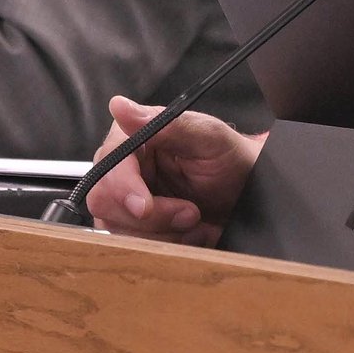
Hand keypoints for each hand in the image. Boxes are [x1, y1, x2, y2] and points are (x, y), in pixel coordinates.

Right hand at [88, 96, 263, 245]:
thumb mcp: (209, 137)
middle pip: (103, 200)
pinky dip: (163, 245)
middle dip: (150, 216)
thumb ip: (167, 123)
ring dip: (160, 233)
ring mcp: (127, 200)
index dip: (123, 188)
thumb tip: (120, 107)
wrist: (250, 194)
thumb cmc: (232, 160)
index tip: (145, 207)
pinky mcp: (136, 227)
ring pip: (115, 227)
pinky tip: (188, 234)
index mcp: (135, 139)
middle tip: (190, 213)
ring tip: (194, 221)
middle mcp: (125, 169)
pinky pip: (131, 246)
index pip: (108, 164)